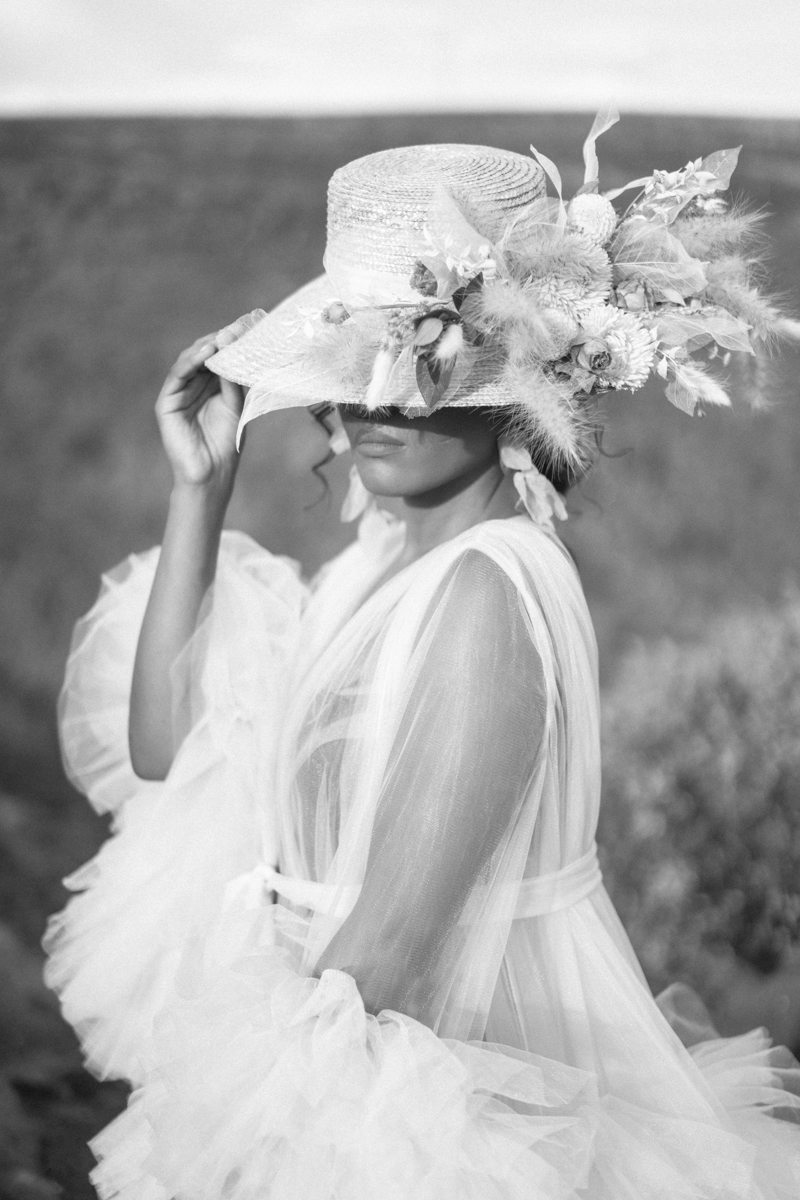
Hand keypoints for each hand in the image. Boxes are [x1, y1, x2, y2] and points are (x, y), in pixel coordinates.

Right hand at [155, 332, 244, 492]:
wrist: (213, 473)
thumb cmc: (226, 442)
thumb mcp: (235, 405)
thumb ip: (232, 379)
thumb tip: (233, 348)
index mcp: (211, 386)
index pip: (219, 357)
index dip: (230, 342)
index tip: (247, 327)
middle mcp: (193, 385)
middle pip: (203, 355)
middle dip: (219, 340)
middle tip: (236, 327)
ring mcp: (179, 393)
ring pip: (189, 361)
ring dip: (206, 347)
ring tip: (222, 338)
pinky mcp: (167, 403)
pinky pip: (177, 376)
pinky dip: (190, 362)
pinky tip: (205, 353)